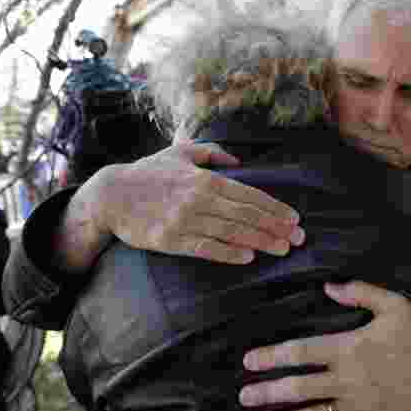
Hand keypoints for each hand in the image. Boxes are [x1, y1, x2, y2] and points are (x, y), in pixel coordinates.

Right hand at [92, 142, 305, 264]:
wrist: (111, 196)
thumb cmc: (147, 174)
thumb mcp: (178, 153)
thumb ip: (210, 152)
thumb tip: (238, 160)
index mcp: (203, 178)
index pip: (248, 194)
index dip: (274, 207)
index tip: (294, 218)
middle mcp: (197, 198)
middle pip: (246, 215)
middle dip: (275, 227)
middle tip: (298, 238)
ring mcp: (184, 220)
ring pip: (231, 232)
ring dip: (261, 241)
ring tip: (282, 249)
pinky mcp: (171, 240)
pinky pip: (206, 248)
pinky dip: (229, 253)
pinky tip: (248, 257)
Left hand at [238, 281, 410, 410]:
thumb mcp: (391, 303)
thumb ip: (358, 293)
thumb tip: (328, 286)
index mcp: (347, 348)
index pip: (300, 352)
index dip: (271, 356)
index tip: (248, 362)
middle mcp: (348, 379)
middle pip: (300, 387)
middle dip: (268, 392)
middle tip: (244, 397)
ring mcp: (361, 406)